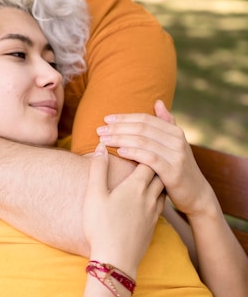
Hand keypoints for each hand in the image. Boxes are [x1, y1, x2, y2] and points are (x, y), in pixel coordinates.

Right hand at [83, 144, 164, 276]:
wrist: (115, 261)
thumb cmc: (101, 226)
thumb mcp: (94, 194)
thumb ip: (98, 169)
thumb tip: (101, 146)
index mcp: (135, 186)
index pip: (147, 160)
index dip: (142, 149)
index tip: (136, 142)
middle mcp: (149, 197)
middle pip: (158, 172)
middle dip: (152, 161)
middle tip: (145, 152)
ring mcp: (153, 213)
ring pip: (162, 189)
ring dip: (157, 178)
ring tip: (150, 171)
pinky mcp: (153, 227)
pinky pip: (160, 205)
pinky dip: (157, 195)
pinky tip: (150, 197)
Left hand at [96, 100, 213, 217]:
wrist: (196, 195)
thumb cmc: (178, 168)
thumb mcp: (174, 145)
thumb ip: (166, 124)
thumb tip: (158, 102)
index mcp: (175, 131)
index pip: (145, 118)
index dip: (124, 117)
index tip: (106, 119)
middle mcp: (177, 140)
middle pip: (141, 128)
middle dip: (118, 127)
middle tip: (99, 130)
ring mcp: (176, 155)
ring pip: (143, 141)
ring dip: (120, 139)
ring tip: (104, 140)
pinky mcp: (173, 171)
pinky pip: (149, 158)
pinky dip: (133, 153)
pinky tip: (120, 152)